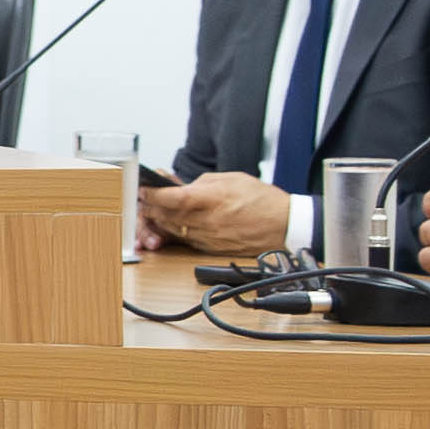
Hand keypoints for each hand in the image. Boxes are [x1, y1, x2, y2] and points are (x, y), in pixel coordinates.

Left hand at [143, 171, 293, 258]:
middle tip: (144, 199)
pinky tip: (174, 223)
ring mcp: (210, 238)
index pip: (174, 198)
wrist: (285, 226)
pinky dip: (177, 231)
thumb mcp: (233, 179)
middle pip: (168, 216)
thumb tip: (184, 187)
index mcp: (214, 199)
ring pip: (174, 230)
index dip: (154, 194)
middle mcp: (209, 221)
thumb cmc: (263, 200)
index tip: (144, 189)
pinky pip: (187, 240)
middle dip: (152, 207)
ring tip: (154, 210)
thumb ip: (204, 183)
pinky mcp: (213, 249)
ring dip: (161, 220)